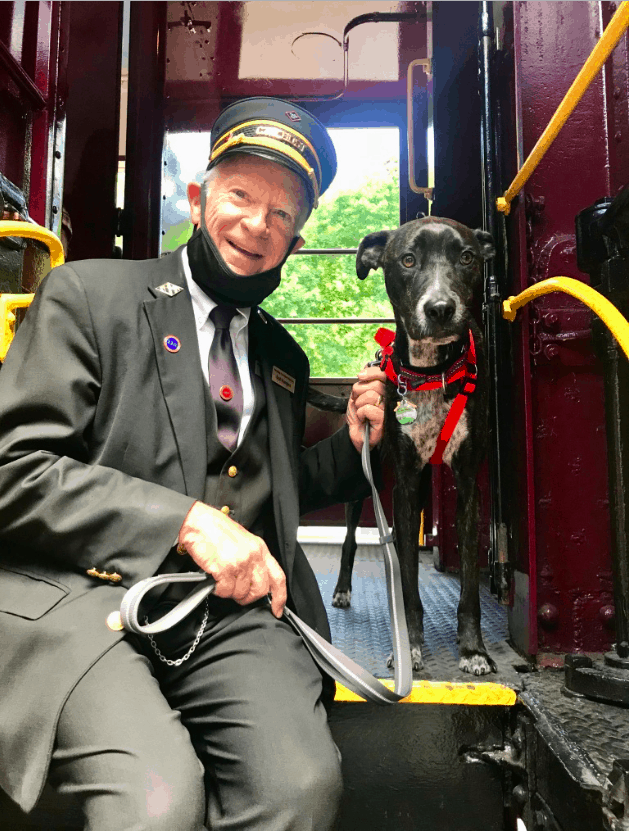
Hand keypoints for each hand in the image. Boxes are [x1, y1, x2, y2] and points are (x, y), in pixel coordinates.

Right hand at [178, 502, 286, 617]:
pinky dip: (218, 590)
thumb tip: (254, 580)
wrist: (197, 522)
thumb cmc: (216, 530)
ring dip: (230, 592)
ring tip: (221, 580)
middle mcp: (253, 555)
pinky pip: (225, 591)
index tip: (277, 609)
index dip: (280, 596)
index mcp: (260, 548)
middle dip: (248, 597)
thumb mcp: (243, 541)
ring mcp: (239, 562)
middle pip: (260, 590)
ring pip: (241, 593)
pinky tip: (214, 579)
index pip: (278, 577)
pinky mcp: (224, 569)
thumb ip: (253, 559)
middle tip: (237, 592)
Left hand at [347, 365, 386, 452]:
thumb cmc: (359, 416)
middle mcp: (390, 399)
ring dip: (359, 404)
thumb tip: (365, 369)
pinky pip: (368, 409)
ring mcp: (389, 410)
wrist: (356, 434)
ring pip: (371, 396)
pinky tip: (364, 419)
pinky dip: (360, 413)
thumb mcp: (358, 395)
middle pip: (376, 385)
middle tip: (359, 401)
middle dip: (360, 392)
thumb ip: (363, 382)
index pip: (384, 374)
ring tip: (362, 411)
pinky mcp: (385, 421)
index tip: (361, 376)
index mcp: (385, 390)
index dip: (372, 373)